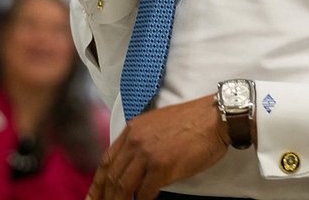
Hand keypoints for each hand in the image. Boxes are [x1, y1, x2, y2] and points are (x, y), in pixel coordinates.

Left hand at [86, 94, 228, 199]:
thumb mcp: (158, 124)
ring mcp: (147, 154)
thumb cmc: (193, 121)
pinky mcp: (161, 167)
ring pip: (123, 187)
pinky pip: (144, 193)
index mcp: (133, 129)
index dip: (97, 183)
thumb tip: (134, 166)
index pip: (107, 161)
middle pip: (111, 176)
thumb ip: (142, 142)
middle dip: (104, 197)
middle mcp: (135, 141)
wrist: (215, 117)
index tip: (92, 197)